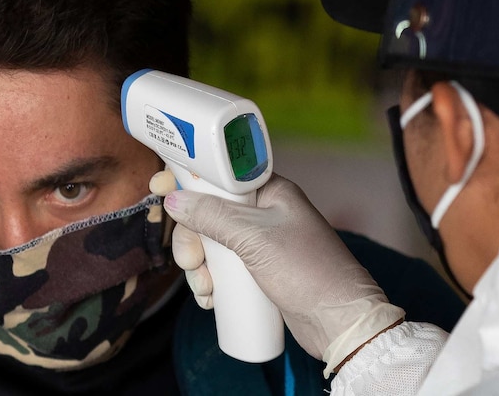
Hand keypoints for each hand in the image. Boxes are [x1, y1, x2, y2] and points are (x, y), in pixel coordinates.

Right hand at [157, 172, 404, 371]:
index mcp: (269, 191)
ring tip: (205, 289)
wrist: (339, 323)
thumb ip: (213, 216)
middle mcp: (263, 213)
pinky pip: (223, 267)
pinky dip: (211, 281)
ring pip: (211, 244)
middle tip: (192, 263)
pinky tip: (211, 298)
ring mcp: (260, 243)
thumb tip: (173, 199)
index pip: (219, 175)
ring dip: (199, 267)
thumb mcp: (255, 239)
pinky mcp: (258, 270)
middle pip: (207, 213)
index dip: (188, 179)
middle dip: (192, 240)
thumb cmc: (306, 272)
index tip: (159, 188)